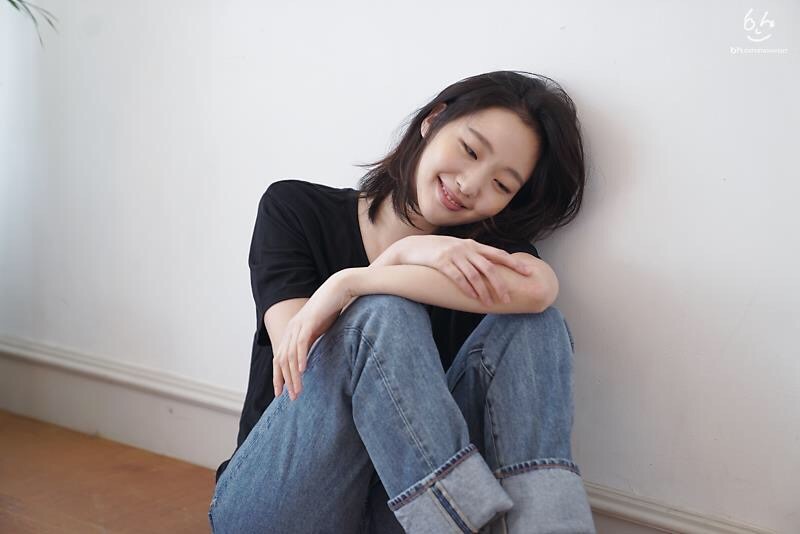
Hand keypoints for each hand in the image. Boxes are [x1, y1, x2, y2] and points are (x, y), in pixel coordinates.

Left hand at [272, 270, 352, 401]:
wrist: (339, 288)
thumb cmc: (332, 308)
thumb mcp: (320, 329)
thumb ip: (314, 342)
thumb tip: (314, 358)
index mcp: (292, 331)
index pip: (280, 358)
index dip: (279, 376)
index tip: (281, 393)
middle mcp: (291, 329)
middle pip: (281, 360)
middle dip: (285, 381)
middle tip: (292, 398)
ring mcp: (298, 325)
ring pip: (290, 355)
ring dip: (293, 375)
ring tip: (298, 390)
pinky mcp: (309, 322)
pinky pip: (302, 344)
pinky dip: (301, 358)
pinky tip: (303, 371)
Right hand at [388, 235, 532, 305]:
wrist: (412, 247)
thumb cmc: (437, 251)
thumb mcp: (458, 249)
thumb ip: (473, 257)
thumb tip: (490, 271)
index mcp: (473, 245)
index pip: (498, 254)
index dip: (514, 263)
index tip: (529, 272)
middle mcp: (466, 248)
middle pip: (489, 268)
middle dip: (500, 284)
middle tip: (508, 299)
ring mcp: (453, 254)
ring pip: (474, 275)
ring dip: (484, 291)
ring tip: (489, 304)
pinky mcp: (441, 263)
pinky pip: (457, 277)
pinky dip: (467, 288)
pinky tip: (472, 298)